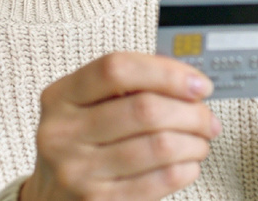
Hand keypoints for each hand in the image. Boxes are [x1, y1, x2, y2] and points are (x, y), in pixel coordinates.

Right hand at [20, 52, 220, 200]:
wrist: (50, 198)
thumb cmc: (80, 144)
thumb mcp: (85, 106)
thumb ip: (128, 87)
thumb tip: (186, 79)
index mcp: (61, 97)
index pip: (118, 70)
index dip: (166, 72)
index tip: (197, 83)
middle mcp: (64, 133)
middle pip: (145, 109)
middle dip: (191, 112)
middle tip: (206, 117)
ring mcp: (79, 170)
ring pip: (159, 146)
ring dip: (193, 142)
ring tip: (200, 140)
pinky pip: (160, 180)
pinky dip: (186, 168)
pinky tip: (188, 163)